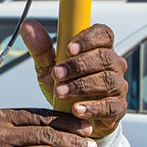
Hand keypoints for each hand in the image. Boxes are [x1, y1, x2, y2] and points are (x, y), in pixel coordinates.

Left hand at [20, 20, 127, 137]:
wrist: (73, 121)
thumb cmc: (65, 89)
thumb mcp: (49, 69)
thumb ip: (40, 49)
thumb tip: (28, 25)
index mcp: (98, 49)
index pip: (103, 34)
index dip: (88, 39)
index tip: (68, 49)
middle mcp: (113, 65)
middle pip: (104, 57)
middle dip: (78, 65)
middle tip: (57, 74)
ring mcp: (118, 87)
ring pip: (107, 80)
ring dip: (81, 85)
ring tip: (60, 93)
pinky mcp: (118, 109)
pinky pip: (110, 106)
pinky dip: (92, 107)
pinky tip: (77, 109)